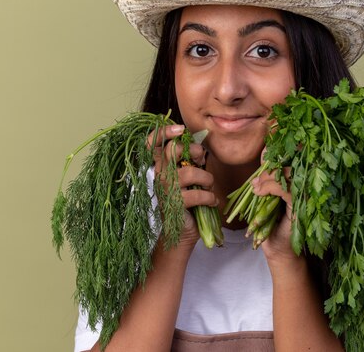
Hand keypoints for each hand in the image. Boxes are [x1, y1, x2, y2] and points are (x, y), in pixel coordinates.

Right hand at [147, 125, 217, 247]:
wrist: (180, 233)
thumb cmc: (187, 202)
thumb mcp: (189, 177)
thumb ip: (190, 162)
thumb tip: (200, 147)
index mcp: (160, 167)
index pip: (152, 144)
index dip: (163, 132)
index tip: (180, 129)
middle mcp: (159, 175)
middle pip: (172, 151)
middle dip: (193, 150)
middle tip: (201, 160)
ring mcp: (165, 190)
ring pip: (189, 172)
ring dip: (206, 178)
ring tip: (209, 187)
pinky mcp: (174, 205)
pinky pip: (197, 194)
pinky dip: (209, 197)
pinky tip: (210, 201)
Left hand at [251, 166, 298, 262]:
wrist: (277, 249)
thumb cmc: (272, 226)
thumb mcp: (266, 203)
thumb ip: (267, 187)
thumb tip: (257, 174)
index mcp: (297, 187)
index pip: (290, 167)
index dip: (275, 164)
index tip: (260, 168)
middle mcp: (304, 191)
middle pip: (291, 169)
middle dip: (271, 171)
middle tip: (256, 180)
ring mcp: (304, 199)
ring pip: (289, 177)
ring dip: (269, 178)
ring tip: (256, 187)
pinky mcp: (300, 208)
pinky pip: (287, 191)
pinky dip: (271, 187)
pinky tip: (260, 191)